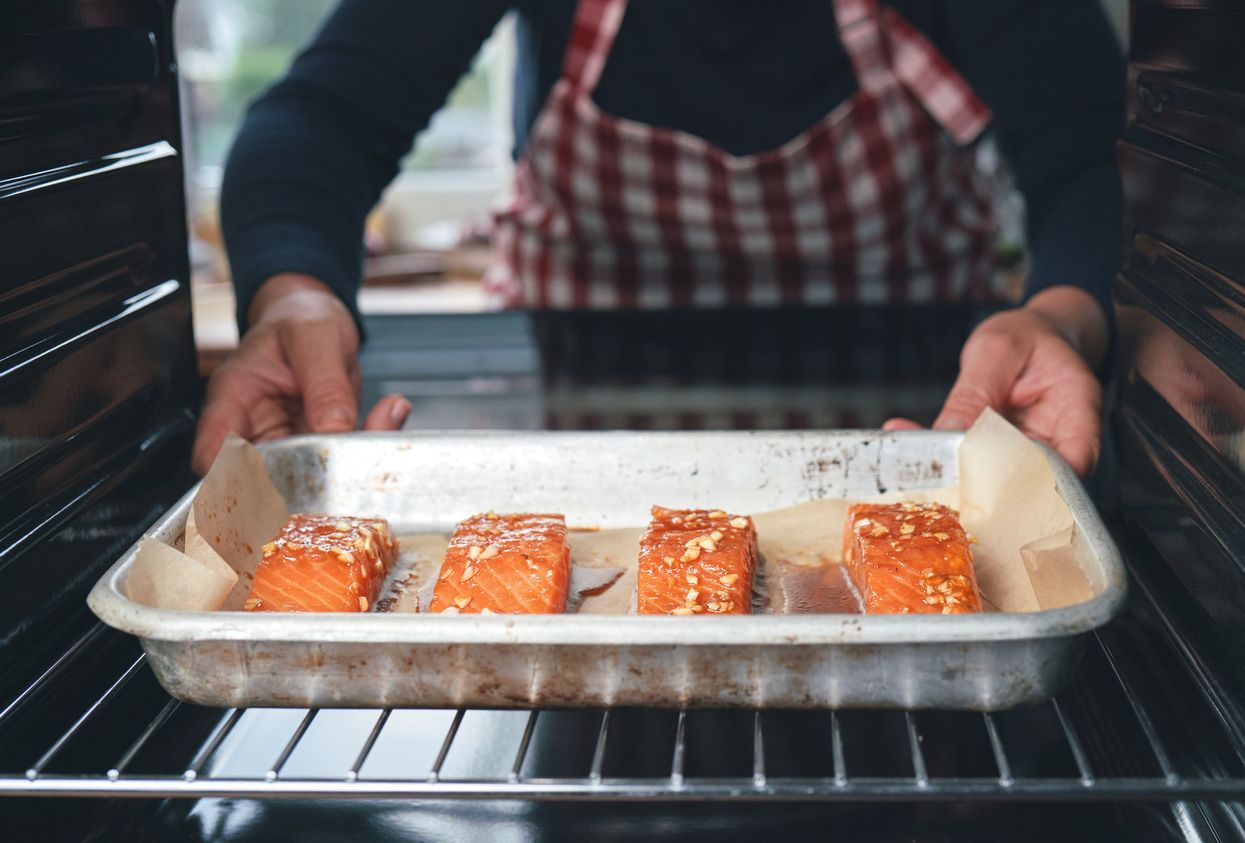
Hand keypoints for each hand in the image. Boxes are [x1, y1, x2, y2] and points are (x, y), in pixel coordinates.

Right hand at [191, 273, 410, 473]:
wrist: (320, 316)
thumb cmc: (300, 317)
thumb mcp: (314, 336)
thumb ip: (324, 383)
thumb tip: (334, 426)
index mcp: (234, 398)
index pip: (215, 452)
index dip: (233, 479)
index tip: (271, 486)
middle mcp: (255, 427)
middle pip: (260, 476)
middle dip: (299, 481)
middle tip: (339, 467)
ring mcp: (286, 440)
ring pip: (304, 476)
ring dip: (341, 467)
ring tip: (372, 431)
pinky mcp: (316, 445)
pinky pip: (337, 461)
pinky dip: (363, 450)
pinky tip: (383, 420)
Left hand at [884, 287, 1106, 475]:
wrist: (1025, 336)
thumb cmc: (1023, 336)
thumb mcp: (997, 350)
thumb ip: (975, 393)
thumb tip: (951, 432)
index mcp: (1077, 408)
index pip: (1077, 459)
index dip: (1045, 482)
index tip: (1000, 486)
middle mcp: (1058, 439)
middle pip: (1036, 478)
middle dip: (991, 488)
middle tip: (943, 482)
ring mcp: (1029, 450)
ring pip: (1001, 479)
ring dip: (961, 478)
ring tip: (918, 470)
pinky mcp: (1001, 454)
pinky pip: (977, 464)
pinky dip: (946, 462)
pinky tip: (910, 451)